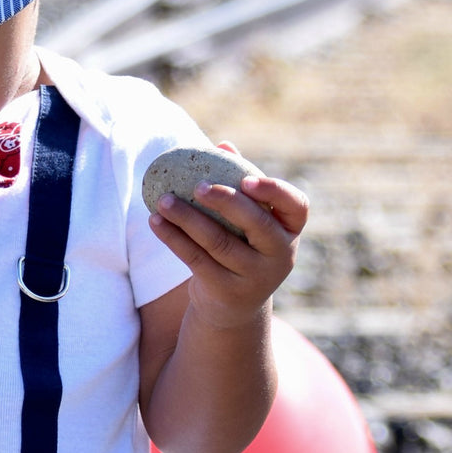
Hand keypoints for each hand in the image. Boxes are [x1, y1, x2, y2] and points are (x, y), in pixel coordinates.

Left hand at [147, 142, 308, 330]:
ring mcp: (255, 276)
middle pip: (255, 223)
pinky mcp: (226, 291)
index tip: (246, 179)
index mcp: (290, 230)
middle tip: (197, 186)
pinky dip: (173, 238)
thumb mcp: (247, 222)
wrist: (232, 308)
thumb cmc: (241, 247)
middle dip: (226, 201)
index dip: (274, 191)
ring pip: (218, 241)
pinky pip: (195, 259)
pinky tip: (154, 221)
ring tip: (163, 200)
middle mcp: (279, 255)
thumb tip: (223, 144)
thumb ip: (239, 185)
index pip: (297, 206)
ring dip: (187, 217)